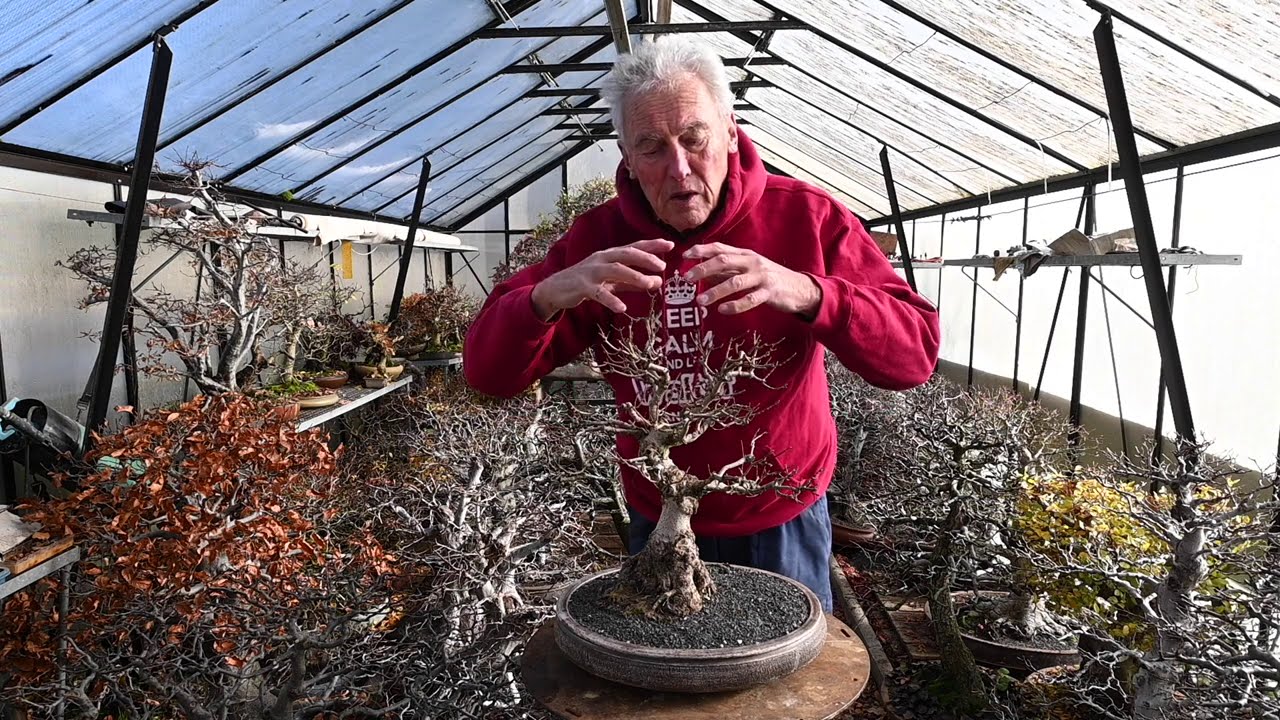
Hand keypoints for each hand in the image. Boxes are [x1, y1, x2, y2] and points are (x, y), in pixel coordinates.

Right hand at [531, 238, 673, 319]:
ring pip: (616, 270)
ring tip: (651, 284)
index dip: (651, 245)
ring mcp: (591, 272)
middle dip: (646, 258)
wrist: (554, 289)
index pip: (633, 247)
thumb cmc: (586, 283)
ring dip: (635, 276)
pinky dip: (611, 300)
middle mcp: (601, 259)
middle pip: (626, 254)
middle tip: (663, 265)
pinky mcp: (582, 286)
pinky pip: (599, 293)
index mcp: (609, 256)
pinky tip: (623, 308)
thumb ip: (631, 281)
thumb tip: (655, 282)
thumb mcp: (610, 281)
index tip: (670, 244)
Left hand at [682, 243, 821, 316]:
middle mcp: (752, 262)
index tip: (684, 255)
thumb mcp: (748, 269)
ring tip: (700, 301)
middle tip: (687, 278)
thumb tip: (702, 271)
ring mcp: (762, 277)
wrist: (799, 288)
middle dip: (703, 269)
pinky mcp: (770, 292)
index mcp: (745, 254)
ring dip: (716, 291)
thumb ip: (727, 270)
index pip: (720, 248)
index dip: (701, 250)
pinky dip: (735, 305)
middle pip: (724, 261)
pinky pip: (750, 299)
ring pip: (735, 282)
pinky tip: (722, 310)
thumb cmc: (768, 278)